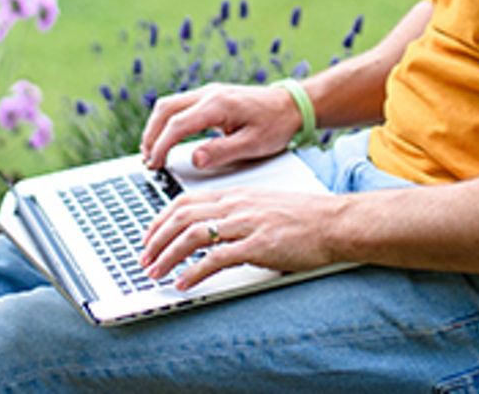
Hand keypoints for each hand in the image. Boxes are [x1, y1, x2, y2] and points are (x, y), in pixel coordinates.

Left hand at [139, 188, 340, 289]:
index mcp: (236, 194)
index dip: (161, 220)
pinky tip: (184, 283)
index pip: (185, 201)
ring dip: (168, 255)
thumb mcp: (263, 206)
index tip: (149, 236)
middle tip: (144, 258)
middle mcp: (236, 205)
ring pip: (193, 235)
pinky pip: (216, 258)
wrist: (334, 222)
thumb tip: (214, 230)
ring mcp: (246, 224)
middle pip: (182, 217)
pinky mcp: (257, 245)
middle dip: (156, 239)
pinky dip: (194, 271)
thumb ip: (237, 213)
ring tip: (156, 272)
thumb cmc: (305, 217)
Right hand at [140, 82, 301, 169]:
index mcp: (218, 105)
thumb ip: (222, 152)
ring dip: (157, 127)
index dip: (161, 146)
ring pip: (169, 104)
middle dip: (151, 135)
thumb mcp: (253, 144)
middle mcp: (209, 93)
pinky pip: (180, 105)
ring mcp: (209, 92)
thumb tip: (194, 160)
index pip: (178, 124)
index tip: (154, 164)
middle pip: (166, 109)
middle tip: (148, 160)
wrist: (292, 105)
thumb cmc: (276, 124)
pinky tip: (167, 137)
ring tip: (152, 151)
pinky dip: (168, 121)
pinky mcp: (211, 96)